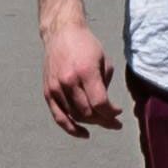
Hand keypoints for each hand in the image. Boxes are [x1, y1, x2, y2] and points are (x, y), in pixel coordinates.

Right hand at [39, 22, 121, 136]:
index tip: (119, 112)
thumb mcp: (104, 61)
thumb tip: (106, 106)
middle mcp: (68, 82)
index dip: (111, 112)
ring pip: (74, 116)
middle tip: (115, 122)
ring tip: (103, 123)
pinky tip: (83, 133)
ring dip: (91, 123)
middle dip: (104, 120)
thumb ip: (105, 84)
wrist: (61, 34)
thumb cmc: (87, 46)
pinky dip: (70, 127)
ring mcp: (56, 88)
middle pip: (87, 112)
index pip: (99, 102)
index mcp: (86, 72)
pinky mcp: (48, 92)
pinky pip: (58, 116)